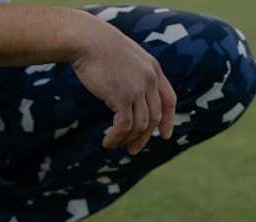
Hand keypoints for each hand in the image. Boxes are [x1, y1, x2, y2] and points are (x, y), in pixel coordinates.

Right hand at [70, 14, 175, 154]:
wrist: (85, 39)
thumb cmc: (98, 46)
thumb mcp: (125, 57)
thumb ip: (134, 74)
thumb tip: (130, 96)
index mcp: (154, 69)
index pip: (169, 99)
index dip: (169, 120)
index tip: (165, 135)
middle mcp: (150, 80)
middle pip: (154, 117)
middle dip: (144, 137)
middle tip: (133, 149)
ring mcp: (138, 89)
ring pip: (139, 125)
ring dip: (127, 139)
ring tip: (114, 144)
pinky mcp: (122, 97)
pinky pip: (124, 126)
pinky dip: (117, 137)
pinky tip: (107, 142)